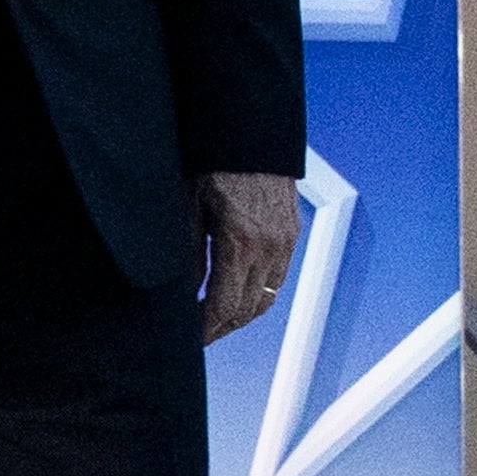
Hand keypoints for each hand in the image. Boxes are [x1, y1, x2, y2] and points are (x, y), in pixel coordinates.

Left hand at [195, 168, 301, 342]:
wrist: (251, 134)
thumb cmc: (214, 164)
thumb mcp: (189, 207)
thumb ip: (188, 253)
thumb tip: (184, 292)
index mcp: (240, 242)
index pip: (225, 306)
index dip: (208, 329)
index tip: (193, 340)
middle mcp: (269, 247)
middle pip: (248, 309)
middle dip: (223, 328)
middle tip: (200, 337)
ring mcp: (285, 241)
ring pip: (267, 298)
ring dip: (243, 315)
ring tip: (217, 322)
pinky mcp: (291, 233)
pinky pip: (278, 277)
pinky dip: (259, 294)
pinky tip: (239, 294)